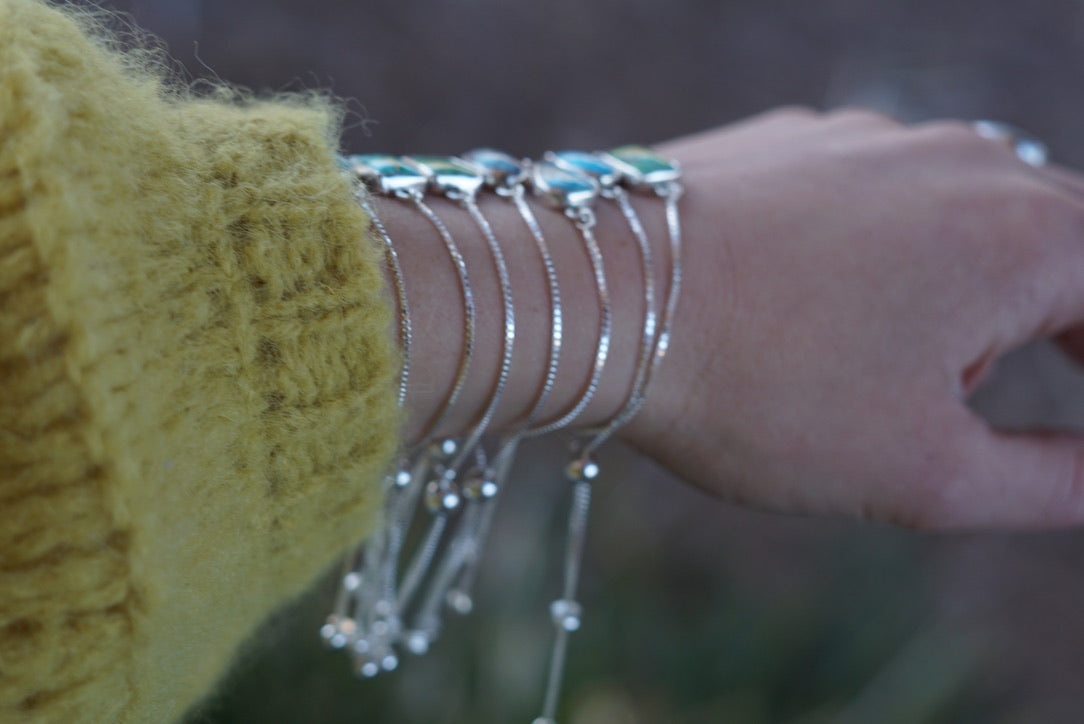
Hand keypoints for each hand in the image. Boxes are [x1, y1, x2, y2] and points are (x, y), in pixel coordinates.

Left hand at [625, 108, 1083, 528]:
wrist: (601, 299)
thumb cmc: (762, 389)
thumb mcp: (924, 472)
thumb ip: (1049, 482)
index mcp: (1024, 236)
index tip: (1075, 415)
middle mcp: (960, 159)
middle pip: (1054, 240)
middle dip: (1060, 320)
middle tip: (1018, 386)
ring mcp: (868, 138)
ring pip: (961, 209)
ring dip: (965, 281)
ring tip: (903, 357)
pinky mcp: (793, 141)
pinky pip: (873, 191)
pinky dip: (881, 245)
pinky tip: (822, 300)